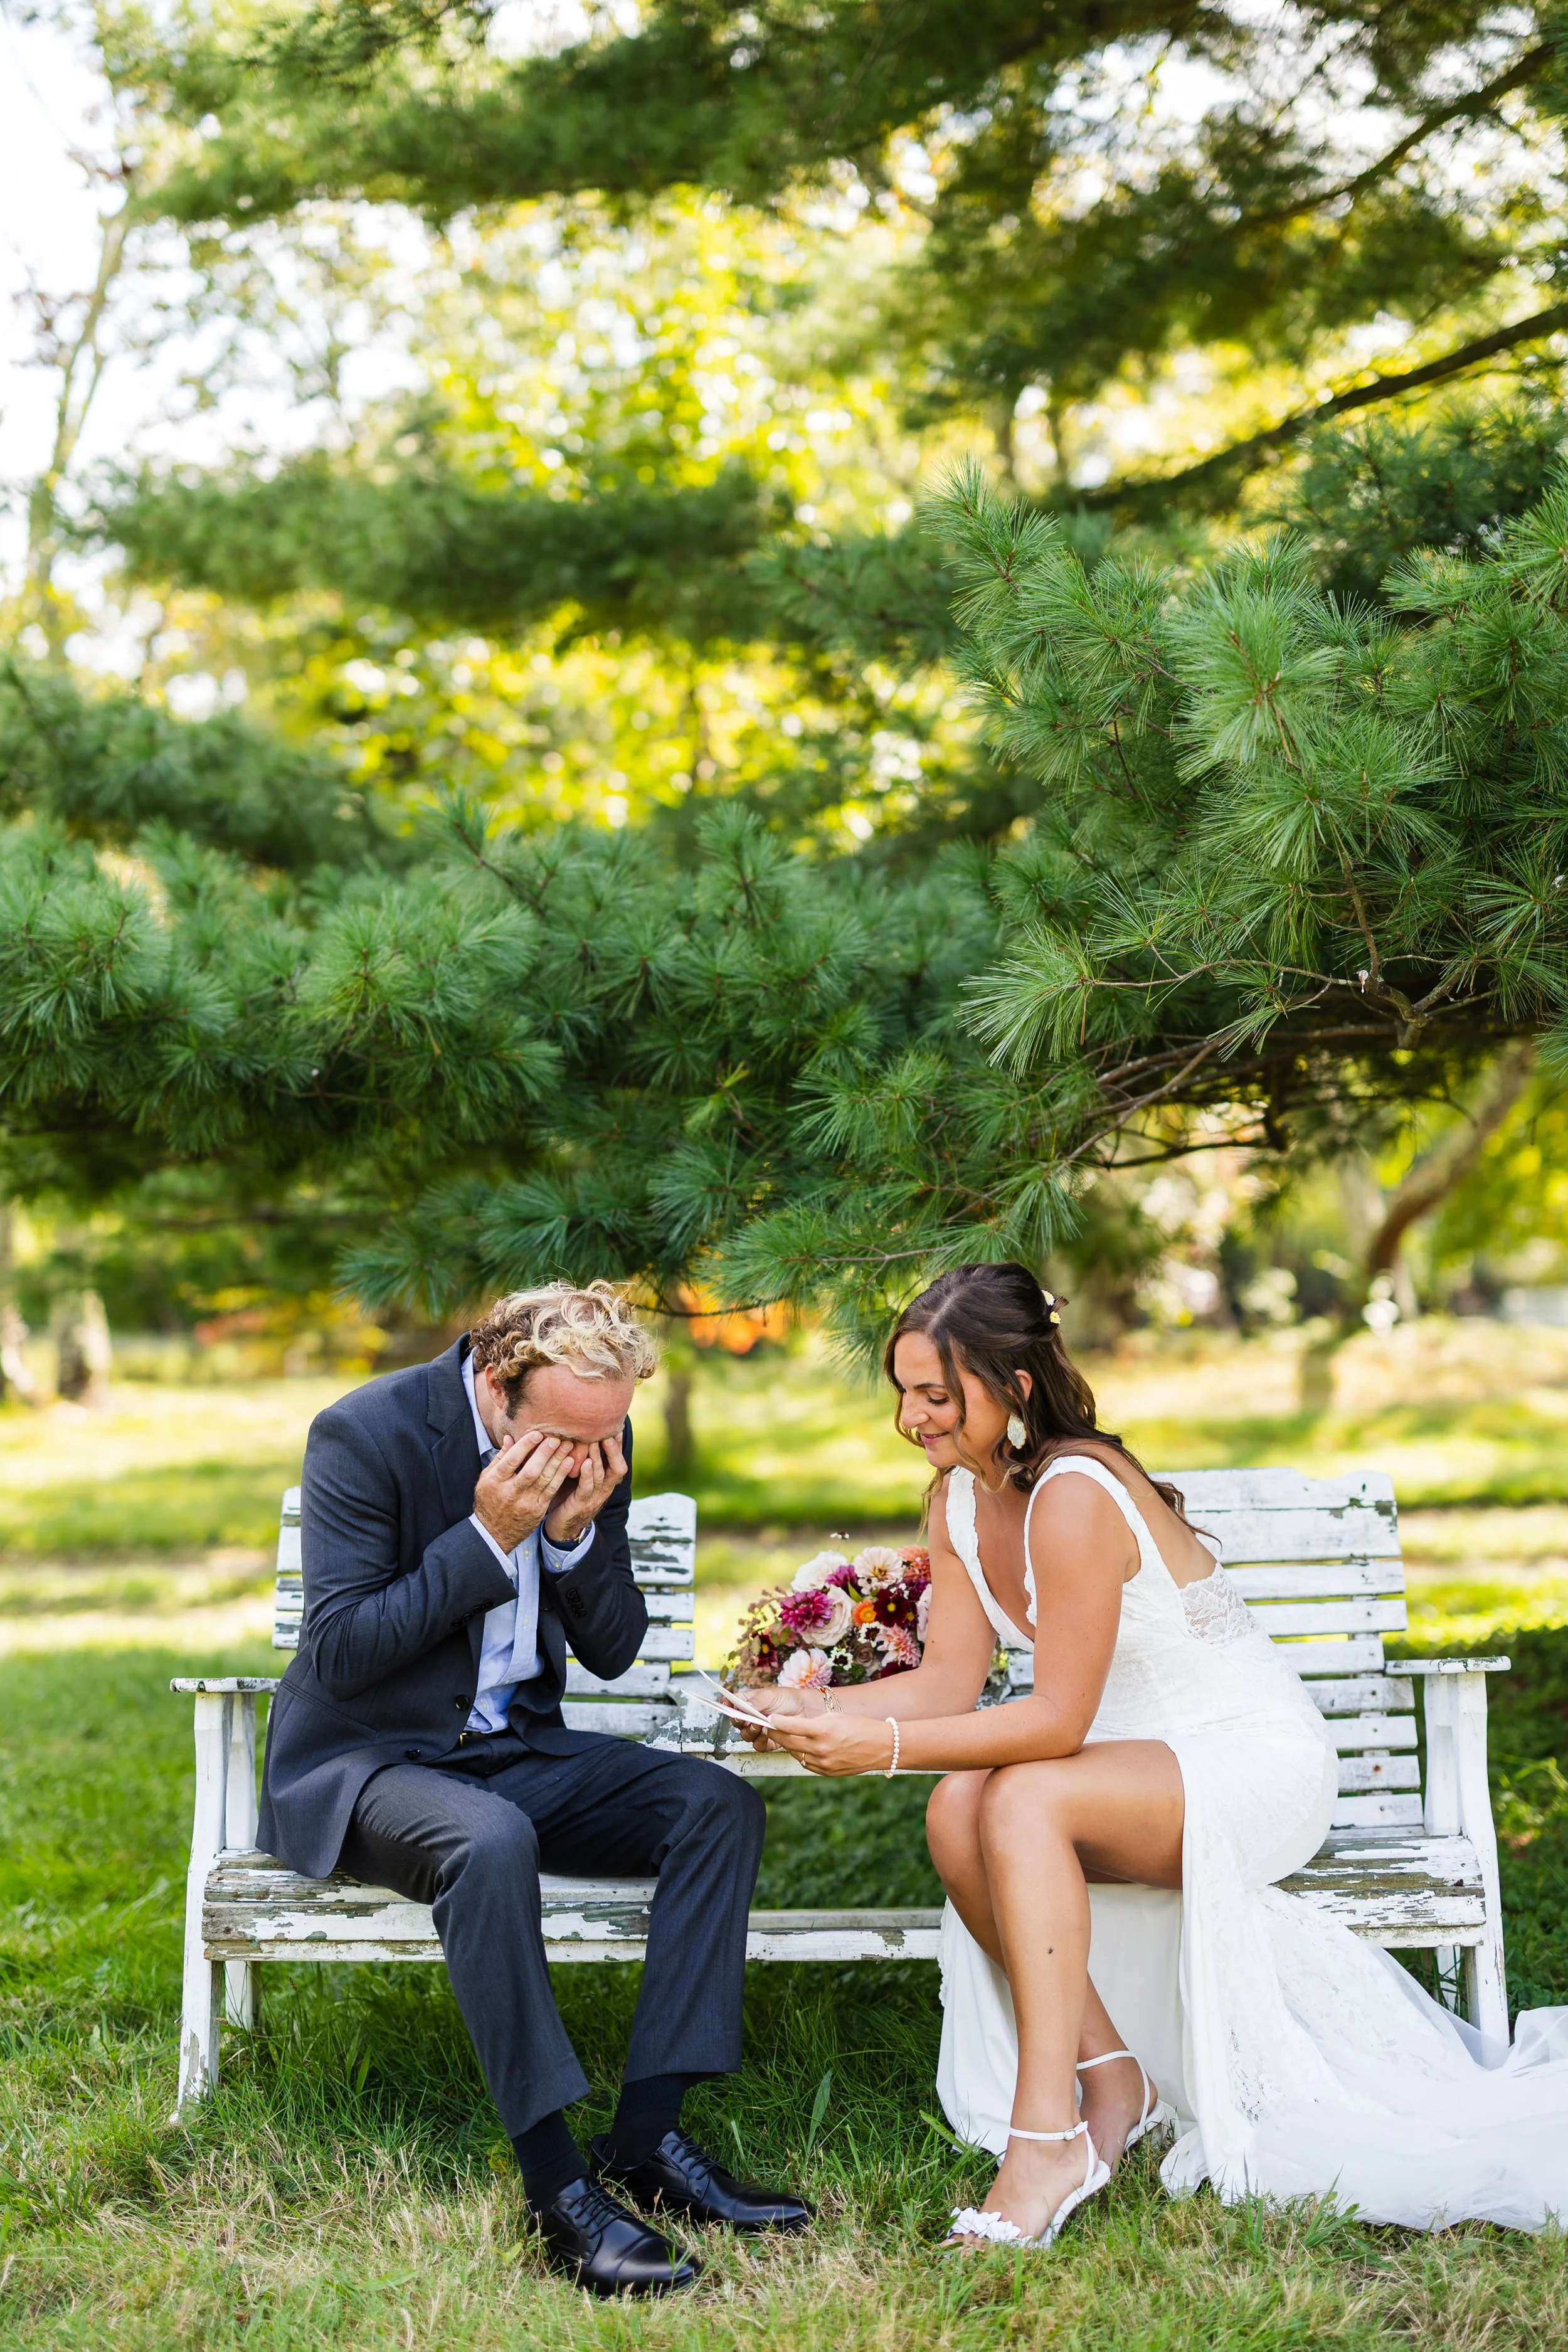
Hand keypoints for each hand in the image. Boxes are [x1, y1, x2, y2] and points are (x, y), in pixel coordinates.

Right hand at [473, 1431, 575, 1552]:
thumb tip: (510, 1438)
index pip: (511, 1461)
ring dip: (557, 1461)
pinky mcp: (537, 1510)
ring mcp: (525, 1503)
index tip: (537, 1433)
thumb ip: (500, 1459)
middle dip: (545, 1453)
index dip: (525, 1446)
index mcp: (494, 1482)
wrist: (493, 1533)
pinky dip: (561, 1475)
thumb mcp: (486, 1479)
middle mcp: (510, 1493)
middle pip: (530, 1471)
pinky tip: (569, 1463)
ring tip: (568, 1445)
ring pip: (544, 1480)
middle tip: (556, 1438)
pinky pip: (551, 1490)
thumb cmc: (489, 1500)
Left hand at [543, 1432, 626, 1546]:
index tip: (617, 1426)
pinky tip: (584, 1462)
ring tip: (596, 1440)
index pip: (617, 1460)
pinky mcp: (581, 1504)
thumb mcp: (579, 1478)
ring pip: (602, 1475)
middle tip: (609, 1430)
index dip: (618, 1445)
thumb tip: (577, 1435)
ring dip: (598, 1457)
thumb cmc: (569, 1498)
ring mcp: (594, 1498)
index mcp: (606, 1482)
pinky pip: (587, 1488)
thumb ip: (582, 1460)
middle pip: (618, 1467)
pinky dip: (587, 1474)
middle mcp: (604, 1489)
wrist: (562, 1529)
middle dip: (614, 1449)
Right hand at [730, 1685, 818, 1751]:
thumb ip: (756, 1701)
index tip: (726, 1705)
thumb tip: (741, 1705)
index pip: (732, 1704)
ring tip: (759, 1725)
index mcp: (749, 1702)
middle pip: (736, 1722)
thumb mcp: (771, 1695)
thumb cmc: (789, 1699)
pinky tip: (768, 1734)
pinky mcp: (767, 1741)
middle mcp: (751, 1716)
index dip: (726, 1705)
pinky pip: (757, 1745)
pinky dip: (761, 1741)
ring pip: (745, 1735)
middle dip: (739, 1721)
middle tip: (746, 1718)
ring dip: (750, 1731)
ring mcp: (758, 1729)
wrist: (807, 1712)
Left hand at [760, 1706, 899, 1776]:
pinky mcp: (827, 1772)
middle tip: (769, 1728)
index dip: (776, 1722)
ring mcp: (823, 1763)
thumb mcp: (834, 1717)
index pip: (790, 1726)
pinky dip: (801, 1755)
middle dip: (776, 1734)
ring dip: (788, 1745)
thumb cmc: (859, 1726)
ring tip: (785, 1736)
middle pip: (788, 1741)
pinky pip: (806, 1764)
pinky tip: (801, 1748)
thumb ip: (811, 1722)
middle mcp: (821, 1748)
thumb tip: (791, 1724)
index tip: (769, 1719)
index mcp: (822, 1730)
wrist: (880, 1746)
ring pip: (795, 1754)